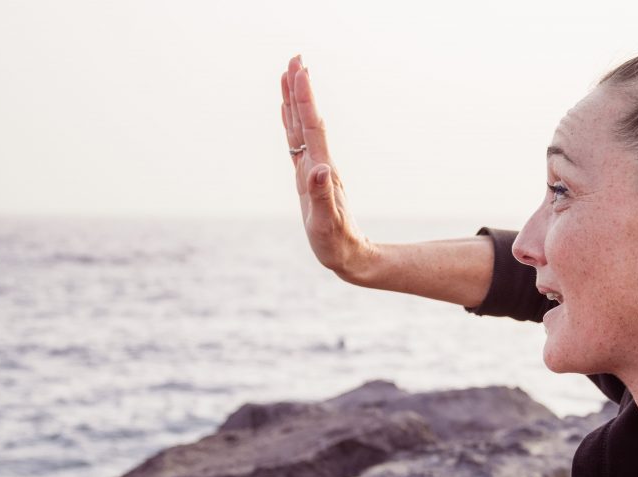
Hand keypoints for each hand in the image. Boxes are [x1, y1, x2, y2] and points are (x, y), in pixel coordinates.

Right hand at [281, 56, 374, 280]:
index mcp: (321, 171)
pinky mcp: (308, 180)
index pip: (312, 127)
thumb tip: (321, 168)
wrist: (350, 256)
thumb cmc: (337, 243)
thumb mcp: (327, 223)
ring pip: (301, 129)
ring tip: (289, 76)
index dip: (304, 99)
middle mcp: (318, 165)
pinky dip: (291, 125)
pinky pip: (297, 145)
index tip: (299, 70)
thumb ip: (323, 196)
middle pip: (307, 120)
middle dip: (300, 90)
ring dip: (295, 102)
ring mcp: (313, 170)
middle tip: (294, 59)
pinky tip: (287, 115)